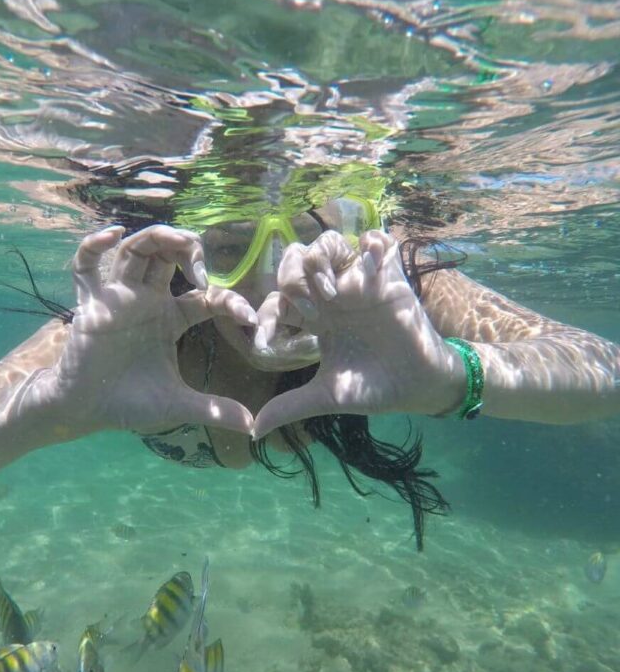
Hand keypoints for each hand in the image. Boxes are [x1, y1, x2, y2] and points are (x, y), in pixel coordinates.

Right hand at [26, 225, 256, 434]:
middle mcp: (147, 301)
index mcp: (171, 318)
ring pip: (135, 250)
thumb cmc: (129, 404)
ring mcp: (119, 298)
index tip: (249, 316)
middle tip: (202, 265)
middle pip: (168, 255)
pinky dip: (93, 246)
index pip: (206, 296)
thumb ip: (213, 409)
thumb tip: (253, 426)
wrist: (87, 412)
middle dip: (187, 249)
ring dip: (156, 237)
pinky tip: (111, 234)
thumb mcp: (178, 406)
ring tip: (177, 240)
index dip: (229, 300)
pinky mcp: (91, 304)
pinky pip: (85, 267)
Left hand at [252, 230, 464, 437]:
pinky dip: (370, 245)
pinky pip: (377, 240)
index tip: (267, 339)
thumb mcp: (327, 396)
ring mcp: (359, 283)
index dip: (267, 313)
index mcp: (315, 317)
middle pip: (296, 260)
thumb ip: (290, 406)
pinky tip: (367, 270)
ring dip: (321, 264)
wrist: (418, 387)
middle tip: (306, 314)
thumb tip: (254, 431)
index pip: (279, 297)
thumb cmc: (373, 389)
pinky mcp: (389, 277)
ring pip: (328, 243)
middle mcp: (333, 295)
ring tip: (331, 297)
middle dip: (290, 279)